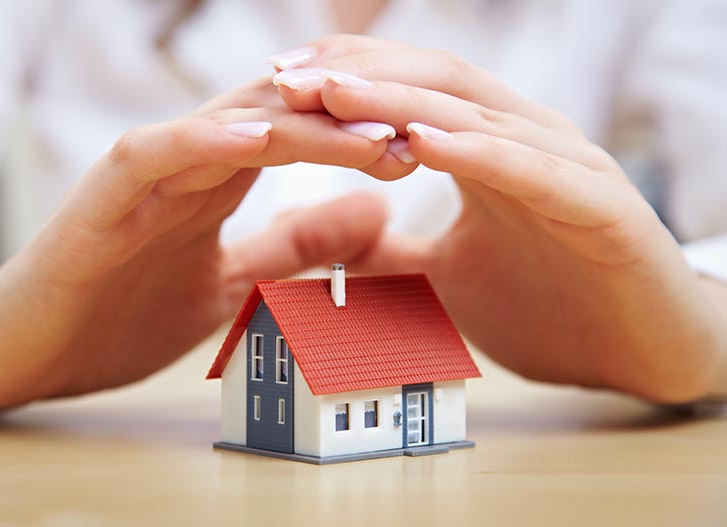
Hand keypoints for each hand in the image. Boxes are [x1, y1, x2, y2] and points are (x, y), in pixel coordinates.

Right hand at [0, 75, 417, 408]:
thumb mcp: (235, 281)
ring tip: (365, 127)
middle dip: (347, 123)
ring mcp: (142, 177)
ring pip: (227, 126)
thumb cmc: (122, 312)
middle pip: (277, 121)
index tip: (423, 151)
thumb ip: (296, 245)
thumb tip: (377, 213)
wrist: (28, 350)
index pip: (300, 140)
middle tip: (417, 129)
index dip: (361, 140)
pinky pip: (153, 154)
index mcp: (218, 181)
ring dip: (298, 124)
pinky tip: (257, 138)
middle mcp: (186, 165)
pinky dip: (203, 141)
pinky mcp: (99, 200)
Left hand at [272, 35, 726, 402]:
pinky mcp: (602, 206)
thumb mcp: (442, 278)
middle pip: (436, 84)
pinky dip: (476, 152)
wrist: (641, 353)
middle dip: (359, 77)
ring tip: (333, 93)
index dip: (349, 79)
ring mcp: (566, 168)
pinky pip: (531, 170)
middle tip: (286, 77)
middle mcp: (527, 142)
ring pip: (477, 117)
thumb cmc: (549, 306)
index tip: (279, 83)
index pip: (413, 93)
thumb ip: (387, 256)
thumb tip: (325, 243)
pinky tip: (423, 142)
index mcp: (490, 152)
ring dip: (401, 103)